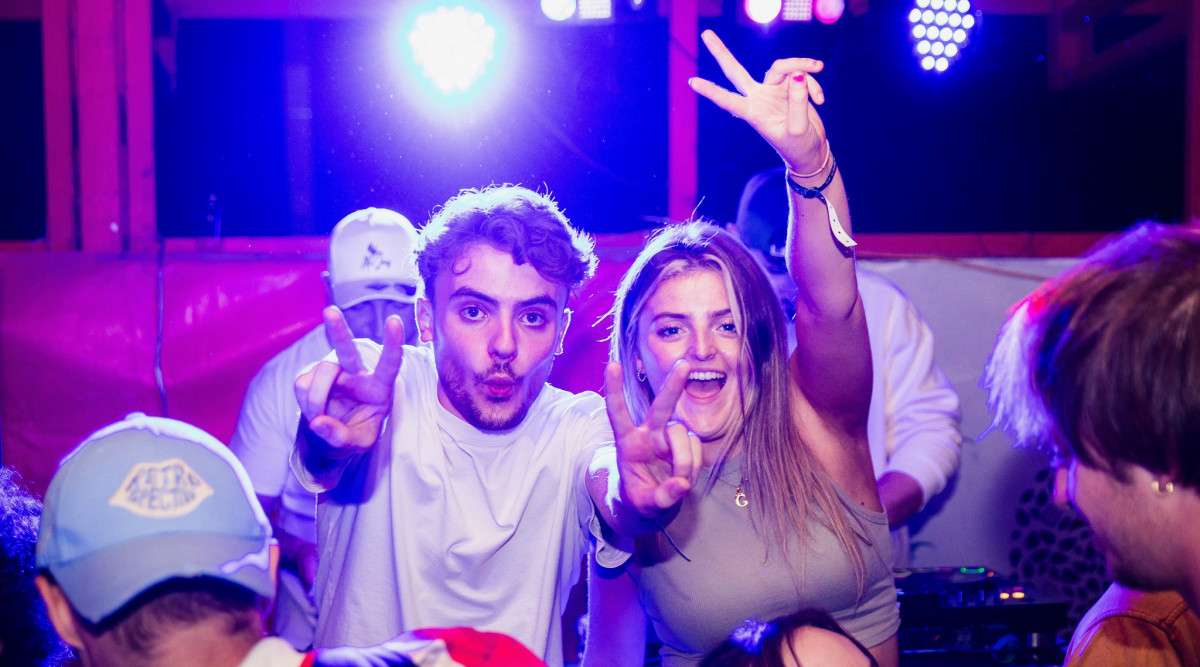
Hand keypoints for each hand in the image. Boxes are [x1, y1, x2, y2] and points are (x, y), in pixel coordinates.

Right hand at [294, 306, 403, 456]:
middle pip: (347, 350)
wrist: (334, 435)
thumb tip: (318, 423)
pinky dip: (305, 402)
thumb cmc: (355, 434)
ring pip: (320, 374)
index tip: (394, 321)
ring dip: (315, 400)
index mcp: (379, 386)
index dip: (392, 344)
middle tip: (331, 312)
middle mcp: (356, 373)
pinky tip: (313, 410)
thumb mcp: (358, 443)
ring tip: (318, 419)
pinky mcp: (312, 374)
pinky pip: (302, 384)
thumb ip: (342, 437)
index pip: (389, 364)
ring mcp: (333, 371)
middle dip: (339, 330)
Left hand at [604, 360, 701, 517]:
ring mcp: (669, 437)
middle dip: (672, 386)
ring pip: (683, 436)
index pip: (618, 414)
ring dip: (685, 461)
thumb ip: (660, 498)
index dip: (615, 390)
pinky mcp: (686, 443)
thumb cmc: (640, 498)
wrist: (655, 501)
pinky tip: (686, 476)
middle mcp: (649, 434)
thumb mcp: (644, 505)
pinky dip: (695, 465)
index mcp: (628, 443)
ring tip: (680, 481)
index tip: (612, 365)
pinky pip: (697, 448)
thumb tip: (682, 485)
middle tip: (683, 365)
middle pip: (661, 406)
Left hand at [688, 30, 828, 173]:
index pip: (728, 100)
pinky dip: (813, 85)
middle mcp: (759, 98)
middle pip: (736, 71)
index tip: (691, 82)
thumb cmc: (799, 146)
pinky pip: (801, 75)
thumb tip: (798, 73)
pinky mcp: (790, 86)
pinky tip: (820, 100)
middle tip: (706, 34)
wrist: (811, 150)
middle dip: (721, 53)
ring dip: (803, 70)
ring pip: (783, 68)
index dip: (711, 91)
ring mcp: (773, 90)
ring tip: (819, 89)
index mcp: (753, 113)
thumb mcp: (798, 128)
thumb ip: (798, 101)